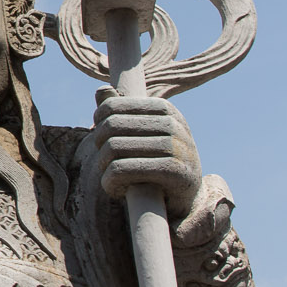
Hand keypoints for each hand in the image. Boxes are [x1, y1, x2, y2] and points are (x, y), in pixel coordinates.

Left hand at [93, 89, 201, 217]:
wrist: (187, 196)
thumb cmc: (159, 160)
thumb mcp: (144, 133)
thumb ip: (122, 112)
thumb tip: (101, 91)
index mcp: (165, 110)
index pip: (113, 106)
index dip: (99, 122)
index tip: (100, 138)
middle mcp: (174, 125)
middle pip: (111, 125)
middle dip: (99, 144)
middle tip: (103, 160)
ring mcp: (177, 148)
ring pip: (114, 147)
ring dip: (103, 165)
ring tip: (109, 175)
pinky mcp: (174, 173)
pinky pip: (124, 170)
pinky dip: (109, 181)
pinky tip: (113, 187)